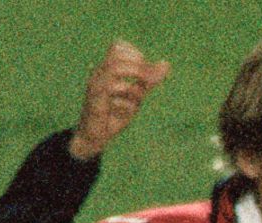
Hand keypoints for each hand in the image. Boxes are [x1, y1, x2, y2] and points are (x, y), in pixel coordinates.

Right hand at [68, 41, 169, 159]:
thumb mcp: (136, 95)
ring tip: (140, 95)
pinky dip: (126, 101)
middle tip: (147, 81)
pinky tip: (129, 111)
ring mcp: (95, 86)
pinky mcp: (95, 101)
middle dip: (138, 65)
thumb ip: (149, 81)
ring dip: (134, 79)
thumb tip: (166, 63)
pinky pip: (112, 92)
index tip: (145, 70)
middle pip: (117, 54)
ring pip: (115, 69)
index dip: (135, 54)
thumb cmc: (114, 113)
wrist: (95, 136)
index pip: (118, 46)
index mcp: (107, 70)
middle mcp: (99, 74)